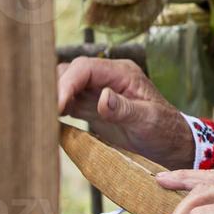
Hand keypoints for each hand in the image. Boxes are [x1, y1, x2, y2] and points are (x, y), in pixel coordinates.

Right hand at [56, 57, 195, 169]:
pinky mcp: (92, 107)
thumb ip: (124, 109)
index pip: (85, 68)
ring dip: (53, 98)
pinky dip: (56, 109)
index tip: (56, 106)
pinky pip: (68, 102)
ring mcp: (98, 91)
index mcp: (122, 73)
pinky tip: (49, 121)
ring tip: (43, 117)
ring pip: (65, 85)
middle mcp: (107, 77)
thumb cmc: (164, 130)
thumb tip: (102, 97)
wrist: (170, 145)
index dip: (67, 84)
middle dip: (55, 89)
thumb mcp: (148, 120)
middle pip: (71, 72)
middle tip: (44, 112)